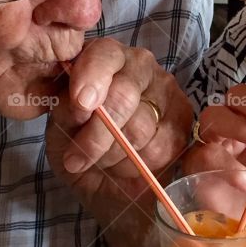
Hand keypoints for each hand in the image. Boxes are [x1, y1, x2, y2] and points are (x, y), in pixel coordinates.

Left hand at [45, 40, 192, 246]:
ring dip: (114, 155)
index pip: (105, 55)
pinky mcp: (184, 122)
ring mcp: (167, 92)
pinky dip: (137, 165)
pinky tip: (126, 169)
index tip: (81, 107)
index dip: (92, 78)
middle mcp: (140, 66)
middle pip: (124, 94)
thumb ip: (67, 110)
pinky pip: (161, 146)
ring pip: (141, 125)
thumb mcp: (61, 131)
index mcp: (103, 58)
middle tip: (78, 159)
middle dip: (97, 134)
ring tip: (102, 164)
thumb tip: (82, 103)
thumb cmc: (80, 152)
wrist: (107, 191)